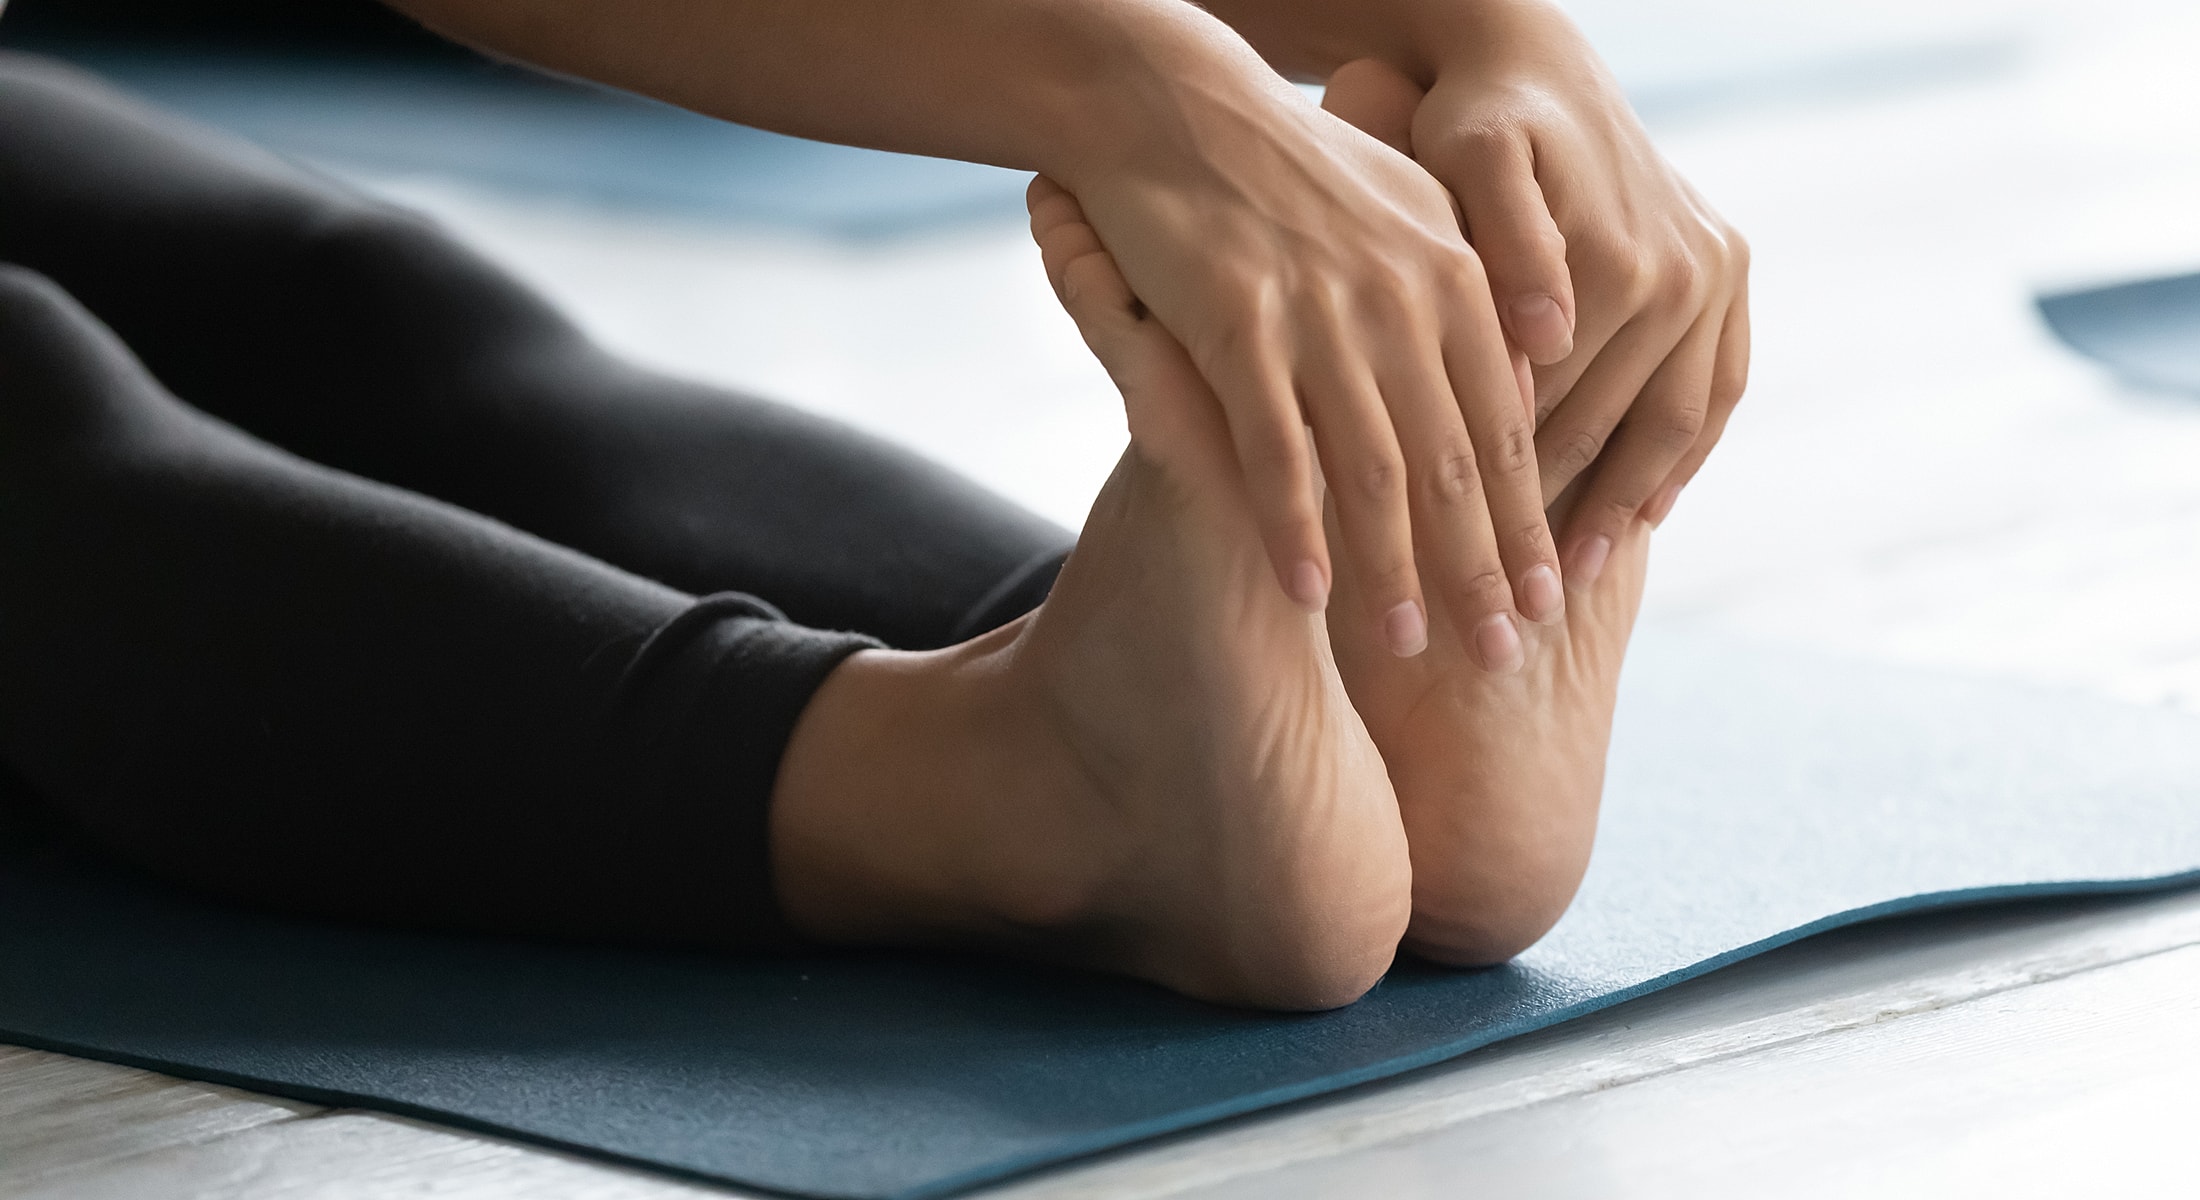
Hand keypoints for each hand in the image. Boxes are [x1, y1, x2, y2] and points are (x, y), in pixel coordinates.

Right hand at [1060, 56, 1562, 670]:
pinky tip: (1311, 593)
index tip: (1547, 599)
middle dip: (1482, 568)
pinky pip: (1275, 448)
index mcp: (1454, 279)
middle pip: (1454, 463)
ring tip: (1412, 647)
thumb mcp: (1407, 214)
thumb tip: (1535, 367)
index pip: (1507, 427)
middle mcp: (1402, 301)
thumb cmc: (1294, 167)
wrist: (1178, 105)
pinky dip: (1296, 525)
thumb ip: (1471, 295)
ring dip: (1395, 568)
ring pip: (1373, 468)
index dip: (1527, 521)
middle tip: (1502, 653)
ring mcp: (1320, 316)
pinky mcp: (1236, 327)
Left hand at [1372, 0, 1749, 584]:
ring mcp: (1717, 274)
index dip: (1506, 486)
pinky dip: (1681, 457)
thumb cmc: (1468, 120)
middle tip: (1513, 590)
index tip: (1464, 554)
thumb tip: (1546, 344)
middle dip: (1561, 510)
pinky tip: (1643, 517)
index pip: (1555, 406)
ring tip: (1575, 573)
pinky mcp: (1732, 272)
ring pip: (1674, 420)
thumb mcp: (1464, 162)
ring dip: (1628, 502)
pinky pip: (1716, 389)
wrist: (1530, 63)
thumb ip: (1502, 249)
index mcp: (1618, 261)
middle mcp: (1684, 271)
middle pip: (1613, 420)